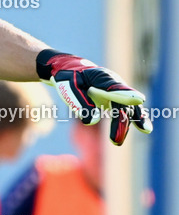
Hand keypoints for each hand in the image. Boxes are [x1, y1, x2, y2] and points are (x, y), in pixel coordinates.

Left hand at [36, 49, 151, 144]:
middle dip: (121, 122)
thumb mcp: (69, 89)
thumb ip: (80, 103)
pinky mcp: (117, 100)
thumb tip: (93, 120)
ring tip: (117, 141)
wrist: (72, 72)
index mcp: (101, 77)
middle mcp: (114, 84)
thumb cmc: (69, 80)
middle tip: (114, 141)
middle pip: (122, 104)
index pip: (115, 87)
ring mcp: (117, 92)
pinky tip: (145, 129)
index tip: (138, 100)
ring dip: (126, 125)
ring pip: (128, 108)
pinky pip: (129, 110)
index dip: (126, 94)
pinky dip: (137, 118)